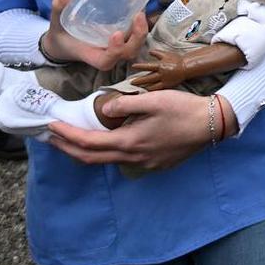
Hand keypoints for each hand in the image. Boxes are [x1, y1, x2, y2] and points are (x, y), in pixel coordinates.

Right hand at [39, 0, 149, 69]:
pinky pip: (135, 35)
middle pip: (128, 53)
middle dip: (137, 37)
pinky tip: (140, 6)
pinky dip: (139, 24)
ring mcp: (116, 47)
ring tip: (141, 11)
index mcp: (91, 55)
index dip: (115, 51)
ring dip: (142, 30)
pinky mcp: (122, 38)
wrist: (64, 41)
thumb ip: (60, 8)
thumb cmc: (61, 35)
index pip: (106, 61)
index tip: (116, 34)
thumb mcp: (57, 23)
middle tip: (137, 16)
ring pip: (135, 45)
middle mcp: (107, 53)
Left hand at [48, 89, 237, 171]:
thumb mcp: (154, 100)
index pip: (87, 143)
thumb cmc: (184, 109)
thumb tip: (103, 111)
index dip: (66, 135)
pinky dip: (108, 152)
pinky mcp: (156, 163)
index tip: (51, 126)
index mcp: (129, 142)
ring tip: (74, 140)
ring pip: (107, 161)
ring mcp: (145, 163)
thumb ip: (124, 106)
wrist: (213, 125)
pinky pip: (124, 160)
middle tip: (52, 138)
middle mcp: (133, 157)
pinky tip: (110, 142)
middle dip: (68, 149)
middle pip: (91, 158)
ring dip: (86, 152)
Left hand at [129, 51, 189, 90]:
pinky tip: (147, 92)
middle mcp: (161, 74)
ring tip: (137, 89)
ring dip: (144, 87)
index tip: (133, 66)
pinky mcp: (167, 85)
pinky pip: (158, 89)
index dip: (139, 66)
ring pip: (152, 85)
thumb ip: (157, 53)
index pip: (147, 66)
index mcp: (160, 65)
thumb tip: (149, 52)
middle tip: (131, 83)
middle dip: (138, 81)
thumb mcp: (166, 54)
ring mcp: (164, 80)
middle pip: (147, 78)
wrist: (186, 67)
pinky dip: (152, 91)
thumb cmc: (176, 60)